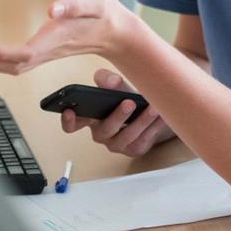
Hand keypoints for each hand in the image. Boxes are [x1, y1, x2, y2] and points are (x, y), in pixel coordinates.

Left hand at [0, 0, 136, 74]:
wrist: (117, 30)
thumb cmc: (105, 13)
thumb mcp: (96, 1)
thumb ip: (75, 5)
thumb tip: (53, 9)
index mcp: (60, 38)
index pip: (28, 52)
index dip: (5, 54)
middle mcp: (51, 49)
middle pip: (17, 64)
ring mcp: (49, 52)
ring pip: (17, 66)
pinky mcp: (47, 50)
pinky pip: (21, 61)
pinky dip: (2, 60)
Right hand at [60, 68, 174, 156]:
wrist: (153, 112)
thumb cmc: (129, 98)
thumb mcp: (119, 87)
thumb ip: (112, 82)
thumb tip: (109, 80)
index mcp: (92, 118)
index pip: (73, 124)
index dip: (68, 121)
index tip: (69, 111)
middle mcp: (102, 133)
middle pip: (105, 129)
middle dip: (118, 116)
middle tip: (129, 103)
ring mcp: (118, 144)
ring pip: (127, 135)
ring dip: (141, 120)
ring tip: (153, 108)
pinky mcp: (134, 149)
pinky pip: (142, 140)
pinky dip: (153, 127)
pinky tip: (161, 116)